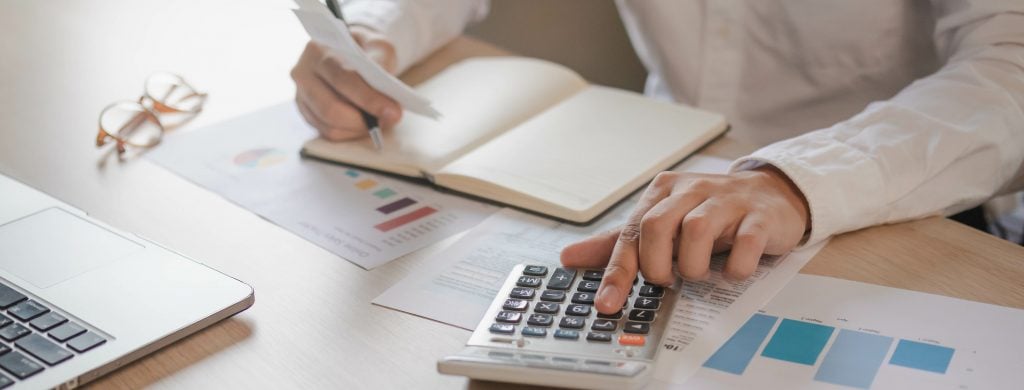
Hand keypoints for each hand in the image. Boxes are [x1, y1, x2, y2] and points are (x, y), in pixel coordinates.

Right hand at [290, 26, 401, 140]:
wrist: (350, 53)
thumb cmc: (365, 50)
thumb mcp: (378, 45)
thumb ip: (381, 62)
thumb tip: (386, 90)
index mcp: (317, 50)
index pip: (342, 79)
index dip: (368, 99)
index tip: (393, 111)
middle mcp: (302, 73)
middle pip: (331, 108)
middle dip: (364, 120)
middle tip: (390, 119)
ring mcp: (301, 95)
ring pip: (330, 125)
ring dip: (359, 128)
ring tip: (381, 120)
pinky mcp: (306, 113)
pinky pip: (329, 132)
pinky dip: (351, 133)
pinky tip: (365, 123)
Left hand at [560, 166, 809, 313]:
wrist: (770, 194)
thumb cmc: (709, 212)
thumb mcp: (662, 222)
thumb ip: (619, 243)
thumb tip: (570, 257)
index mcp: (663, 192)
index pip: (631, 232)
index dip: (617, 271)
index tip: (608, 303)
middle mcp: (691, 190)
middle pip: (657, 227)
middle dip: (657, 265)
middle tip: (668, 280)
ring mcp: (727, 200)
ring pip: (696, 231)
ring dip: (693, 266)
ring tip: (700, 272)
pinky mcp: (759, 216)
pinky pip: (744, 243)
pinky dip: (735, 267)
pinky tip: (732, 271)